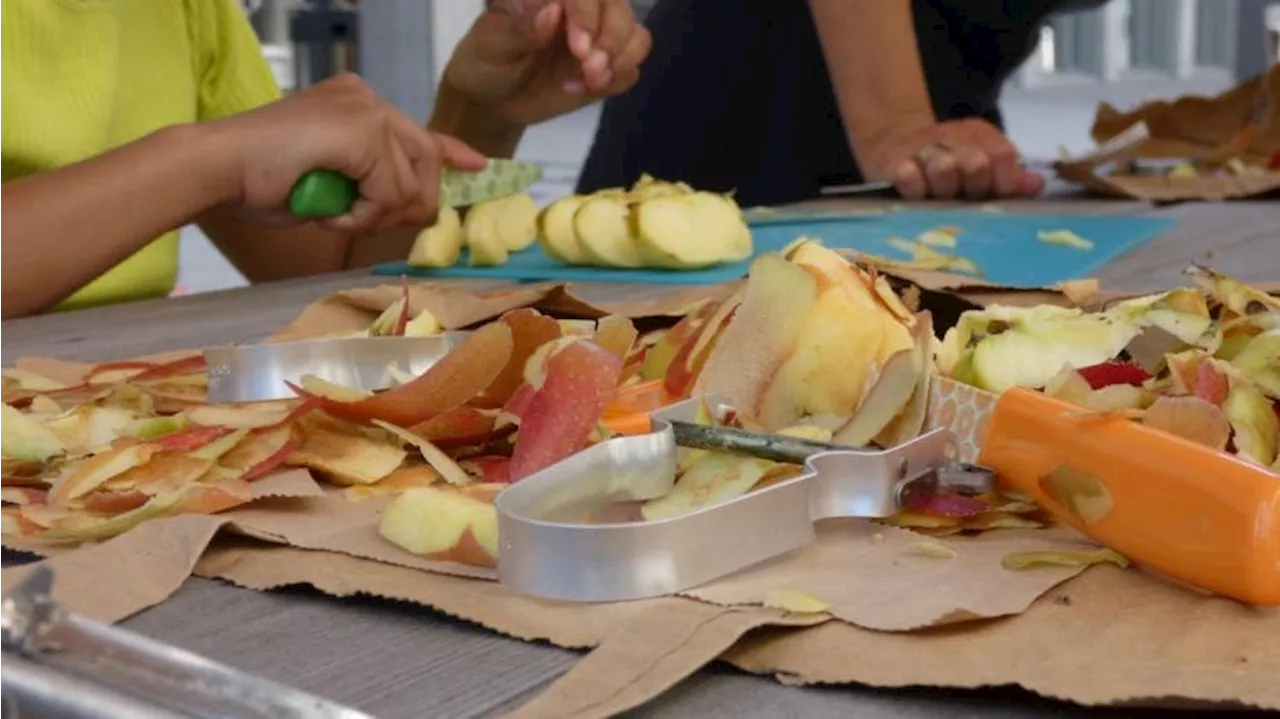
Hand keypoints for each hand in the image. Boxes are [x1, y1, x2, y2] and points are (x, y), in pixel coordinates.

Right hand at [209, 73, 486, 232]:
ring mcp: (367, 111)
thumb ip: (370, 180)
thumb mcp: (330, 179)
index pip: (418, 130)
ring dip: (375, 215)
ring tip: (333, 211)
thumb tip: (415, 203)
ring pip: (409, 183)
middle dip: (408, 203)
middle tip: (362, 220)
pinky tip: (327, 209)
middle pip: (426, 159)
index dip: (451, 151)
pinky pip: (389, 192)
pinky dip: (362, 215)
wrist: (217, 168)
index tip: (476, 166)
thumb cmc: (257, 180)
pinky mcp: (363, 132)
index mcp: (356, 102)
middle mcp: (367, 98)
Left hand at [442, 0, 651, 125]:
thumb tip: (553, 10)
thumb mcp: (491, 44)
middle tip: (589, 72)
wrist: (493, 100)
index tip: (579, 48)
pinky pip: (632, 66)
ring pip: (636, 35)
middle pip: (619, 8)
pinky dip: (616, 78)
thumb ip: (520, 29)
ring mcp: (599, 35)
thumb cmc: (486, 62)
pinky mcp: (608, 65)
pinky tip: (587, 89)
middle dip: (611, 41)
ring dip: (620, 60)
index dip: (587, 13)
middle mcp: (582, 7)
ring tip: (590, 83)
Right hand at [856, 118, 1044, 200]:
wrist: (892, 139)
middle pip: (977, 164)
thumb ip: (1008, 177)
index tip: (991, 192)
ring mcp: (923, 148)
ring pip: (944, 170)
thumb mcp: (980, 161)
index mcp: (980, 135)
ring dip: (943, 190)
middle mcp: (953, 137)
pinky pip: (910, 178)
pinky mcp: (894, 161)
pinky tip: (913, 193)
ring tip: (937, 195)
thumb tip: (1038, 185)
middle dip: (972, 187)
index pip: (1003, 155)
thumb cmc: (944, 161)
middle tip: (961, 195)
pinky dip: (914, 189)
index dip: (1003, 181)